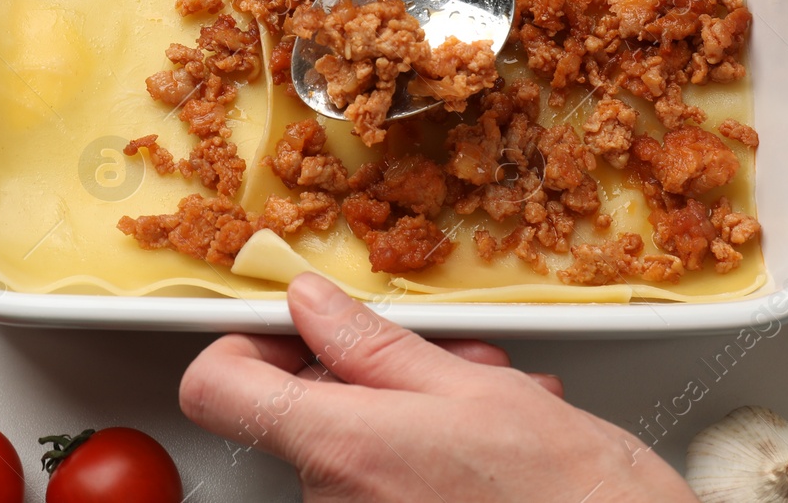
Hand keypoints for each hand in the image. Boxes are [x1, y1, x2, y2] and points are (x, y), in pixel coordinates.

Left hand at [181, 273, 697, 502]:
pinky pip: (378, 488)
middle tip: (449, 360)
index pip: (216, 389)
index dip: (242, 346)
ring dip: (412, 414)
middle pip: (298, 413)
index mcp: (340, 447)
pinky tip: (488, 453)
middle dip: (368, 374)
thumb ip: (373, 344)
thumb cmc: (571, 494)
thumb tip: (309, 303)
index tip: (289, 327)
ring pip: (351, 446)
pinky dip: (422, 460)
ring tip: (493, 407)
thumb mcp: (477, 389)